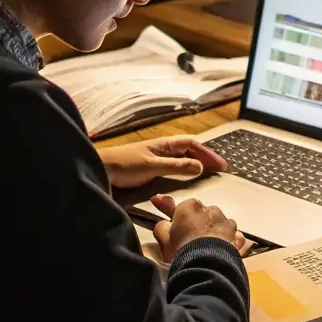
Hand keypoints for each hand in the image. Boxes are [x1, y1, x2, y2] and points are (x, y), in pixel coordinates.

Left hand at [99, 136, 227, 189]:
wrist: (100, 169)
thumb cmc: (123, 164)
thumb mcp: (153, 166)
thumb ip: (176, 167)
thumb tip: (200, 167)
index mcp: (164, 145)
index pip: (192, 145)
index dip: (208, 154)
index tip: (221, 165)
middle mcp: (162, 149)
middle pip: (190, 150)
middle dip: (206, 157)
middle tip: (220, 169)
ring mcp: (156, 158)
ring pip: (182, 158)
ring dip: (197, 163)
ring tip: (209, 171)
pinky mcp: (150, 168)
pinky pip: (174, 166)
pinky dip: (185, 169)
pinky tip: (187, 177)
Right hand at [146, 195, 252, 260]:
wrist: (206, 267)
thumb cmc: (183, 251)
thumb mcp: (163, 239)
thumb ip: (162, 227)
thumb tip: (164, 225)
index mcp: (191, 206)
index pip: (184, 208)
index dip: (180, 220)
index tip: (177, 228)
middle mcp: (211, 210)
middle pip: (203, 215)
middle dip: (199, 225)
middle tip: (190, 242)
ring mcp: (226, 223)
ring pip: (220, 225)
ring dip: (214, 233)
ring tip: (207, 250)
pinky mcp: (237, 237)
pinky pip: (233, 237)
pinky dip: (229, 242)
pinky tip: (222, 252)